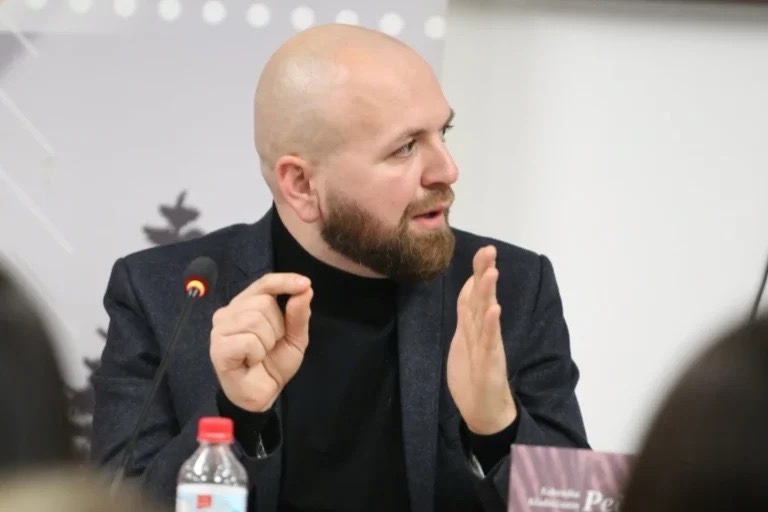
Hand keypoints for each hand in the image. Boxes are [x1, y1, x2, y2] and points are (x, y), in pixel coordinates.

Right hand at [210, 273, 312, 411]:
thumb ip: (298, 314)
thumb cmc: (274, 363)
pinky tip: (251, 362)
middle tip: (270, 345)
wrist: (264, 394)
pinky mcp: (218, 347)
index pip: (265, 283)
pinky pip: (248, 340)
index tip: (305, 284)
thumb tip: (304, 289)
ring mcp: (220, 329)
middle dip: (277, 326)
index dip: (284, 281)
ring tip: (260, 354)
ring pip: (255, 319)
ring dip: (267, 341)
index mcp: (247, 304)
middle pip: (263, 302)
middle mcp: (230, 312)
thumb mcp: (294, 338)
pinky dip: (257, 353)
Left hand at [447, 245, 516, 434]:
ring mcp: (488, 348)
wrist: (484, 412)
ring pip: (487, 316)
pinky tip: (495, 310)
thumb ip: (467, 313)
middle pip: (483, 299)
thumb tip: (469, 286)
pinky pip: (490, 343)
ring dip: (489, 294)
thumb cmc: (475, 375)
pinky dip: (491, 326)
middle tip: (489, 250)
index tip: (484, 250)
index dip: (478, 273)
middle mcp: (484, 333)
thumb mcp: (465, 339)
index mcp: (476, 327)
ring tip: (491, 272)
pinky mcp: (490, 365)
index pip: (475, 295)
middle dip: (485, 274)